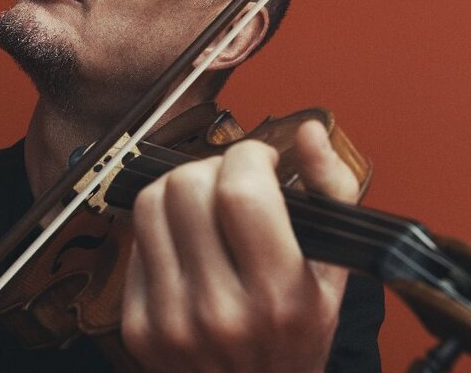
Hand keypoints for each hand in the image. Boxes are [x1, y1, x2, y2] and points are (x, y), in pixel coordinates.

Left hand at [121, 120, 359, 371]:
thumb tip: (310, 132)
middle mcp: (220, 311)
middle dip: (214, 167)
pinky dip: (161, 228)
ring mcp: (172, 321)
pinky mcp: (138, 327)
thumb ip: (332, 192)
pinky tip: (187, 244)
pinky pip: (135, 240)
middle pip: (187, 186)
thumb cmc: (296, 339)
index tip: (262, 162)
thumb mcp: (334, 272)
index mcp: (279, 296)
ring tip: (206, 206)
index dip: (250, 155)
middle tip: (232, 184)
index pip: (241, 191)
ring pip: (150, 203)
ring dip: (180, 188)